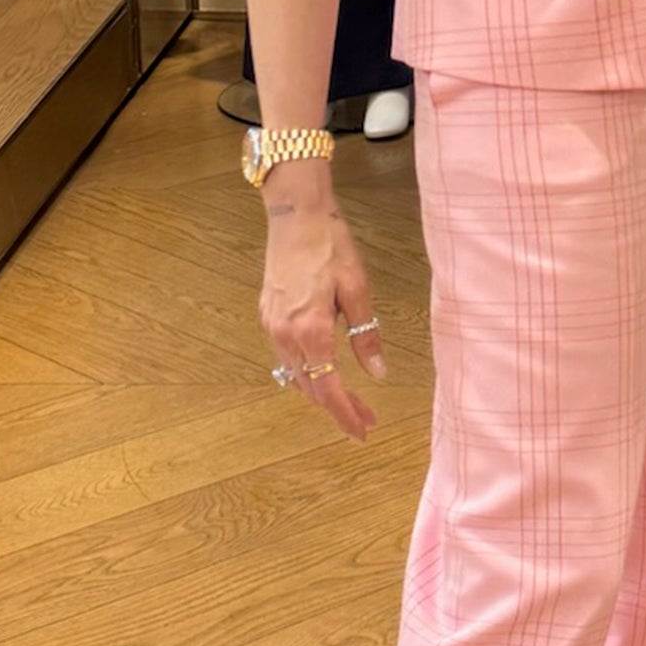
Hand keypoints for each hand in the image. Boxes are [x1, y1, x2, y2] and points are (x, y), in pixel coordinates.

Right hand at [260, 194, 385, 443]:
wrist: (294, 214)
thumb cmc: (329, 244)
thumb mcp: (357, 288)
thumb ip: (365, 334)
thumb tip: (378, 373)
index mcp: (311, 330)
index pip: (328, 388)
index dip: (345, 414)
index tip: (362, 431)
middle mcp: (285, 334)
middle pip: (311, 387)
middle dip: (338, 407)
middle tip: (365, 419)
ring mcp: (272, 325)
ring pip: (296, 375)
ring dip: (321, 391)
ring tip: (350, 400)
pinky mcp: (267, 315)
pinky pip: (285, 356)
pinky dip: (306, 372)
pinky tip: (323, 371)